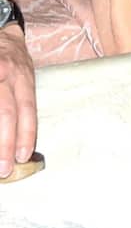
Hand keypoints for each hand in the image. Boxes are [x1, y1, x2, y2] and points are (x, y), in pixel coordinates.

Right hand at [0, 25, 36, 177]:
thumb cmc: (12, 59)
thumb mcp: (24, 73)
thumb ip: (22, 100)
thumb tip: (21, 139)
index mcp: (23, 76)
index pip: (27, 108)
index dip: (26, 133)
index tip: (23, 156)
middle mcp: (7, 74)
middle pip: (6, 112)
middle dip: (5, 143)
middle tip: (4, 168)